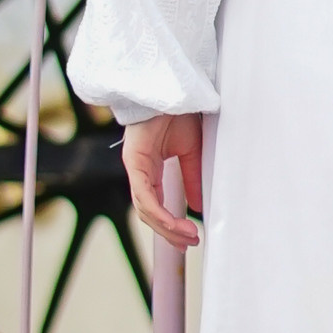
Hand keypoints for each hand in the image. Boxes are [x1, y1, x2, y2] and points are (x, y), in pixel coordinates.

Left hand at [122, 112, 205, 250]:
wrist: (172, 88)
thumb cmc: (178, 113)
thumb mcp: (191, 152)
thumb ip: (191, 178)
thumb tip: (198, 206)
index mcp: (150, 169)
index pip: (156, 206)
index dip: (170, 226)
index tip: (188, 240)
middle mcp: (139, 171)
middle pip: (149, 214)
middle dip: (169, 233)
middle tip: (190, 244)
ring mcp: (134, 167)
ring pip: (145, 210)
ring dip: (167, 228)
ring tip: (188, 236)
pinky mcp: (134, 161)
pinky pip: (144, 196)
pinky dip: (159, 214)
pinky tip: (173, 224)